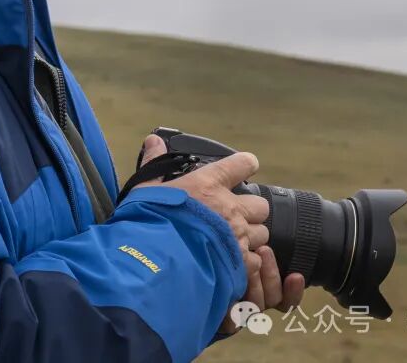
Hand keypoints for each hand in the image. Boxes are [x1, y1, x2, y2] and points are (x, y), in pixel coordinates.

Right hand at [132, 135, 303, 334]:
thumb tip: (153, 140)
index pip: (242, 164)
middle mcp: (230, 208)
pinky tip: (231, 266)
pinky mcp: (241, 263)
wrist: (155, 265)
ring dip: (250, 238)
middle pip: (260, 205)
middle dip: (251, 211)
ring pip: (261, 234)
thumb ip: (154, 165)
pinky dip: (247, 264)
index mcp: (209, 185)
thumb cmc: (149, 223)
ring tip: (231, 245)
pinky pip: (255, 261)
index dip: (246, 165)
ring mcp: (238, 236)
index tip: (245, 168)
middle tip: (234, 218)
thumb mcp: (145, 190)